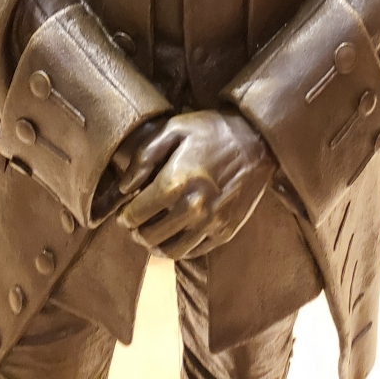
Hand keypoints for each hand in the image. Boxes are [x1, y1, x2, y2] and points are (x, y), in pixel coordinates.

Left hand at [116, 110, 275, 259]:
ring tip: (151, 234)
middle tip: (135, 223)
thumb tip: (124, 186)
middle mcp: (192, 207)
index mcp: (175, 181)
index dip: (124, 216)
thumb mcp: (174, 128)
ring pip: (171, 251)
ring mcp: (211, 223)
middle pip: (150, 236)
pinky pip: (195, 251)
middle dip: (136, 231)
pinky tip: (175, 234)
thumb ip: (144, 156)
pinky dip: (179, 248)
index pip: (136, 213)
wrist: (257, 140)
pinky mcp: (226, 231)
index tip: (122, 213)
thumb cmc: (212, 131)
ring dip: (155, 246)